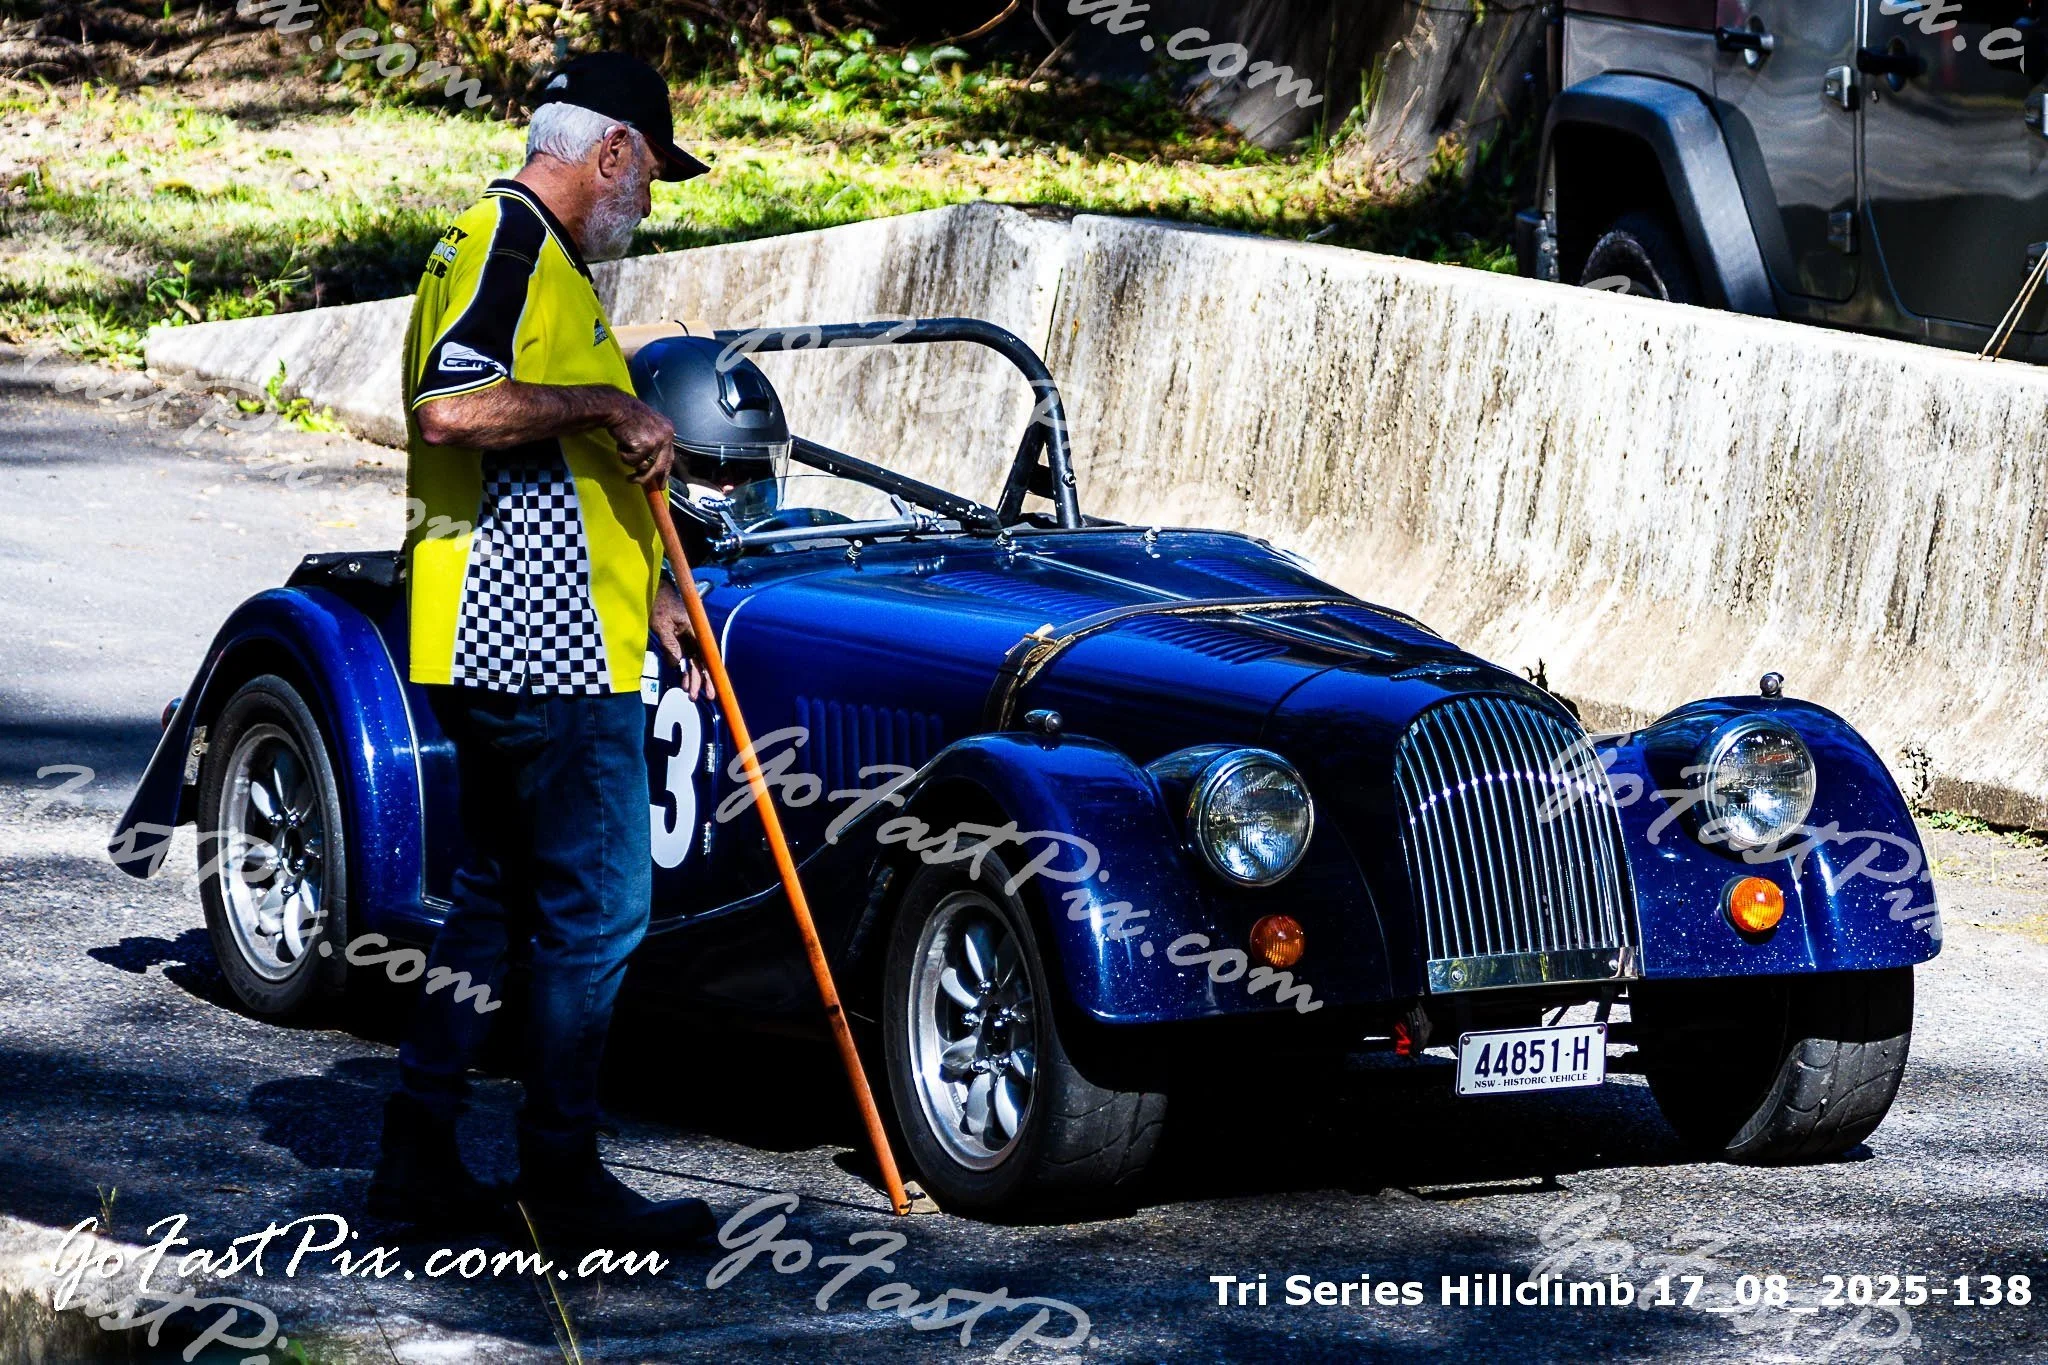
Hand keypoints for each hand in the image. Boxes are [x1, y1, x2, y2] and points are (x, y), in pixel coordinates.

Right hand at [609, 393, 675, 487]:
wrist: (616, 406)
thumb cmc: (627, 416)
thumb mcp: (646, 427)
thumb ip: (653, 443)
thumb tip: (651, 465)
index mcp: (668, 430)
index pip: (670, 458)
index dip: (664, 473)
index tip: (660, 485)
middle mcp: (666, 436)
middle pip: (661, 467)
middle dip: (648, 478)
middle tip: (635, 481)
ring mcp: (657, 441)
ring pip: (645, 467)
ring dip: (631, 464)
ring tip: (622, 451)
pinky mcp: (645, 445)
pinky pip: (632, 462)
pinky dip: (623, 455)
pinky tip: (621, 443)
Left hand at [652, 580, 712, 700]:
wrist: (652, 587)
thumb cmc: (657, 602)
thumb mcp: (661, 624)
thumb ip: (670, 644)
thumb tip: (676, 664)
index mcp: (694, 629)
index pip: (706, 656)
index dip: (709, 674)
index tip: (711, 689)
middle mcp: (694, 634)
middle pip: (701, 660)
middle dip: (700, 680)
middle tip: (697, 697)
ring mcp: (687, 636)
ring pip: (693, 660)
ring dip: (692, 676)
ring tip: (689, 693)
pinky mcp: (679, 637)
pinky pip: (685, 656)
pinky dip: (684, 668)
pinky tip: (683, 680)